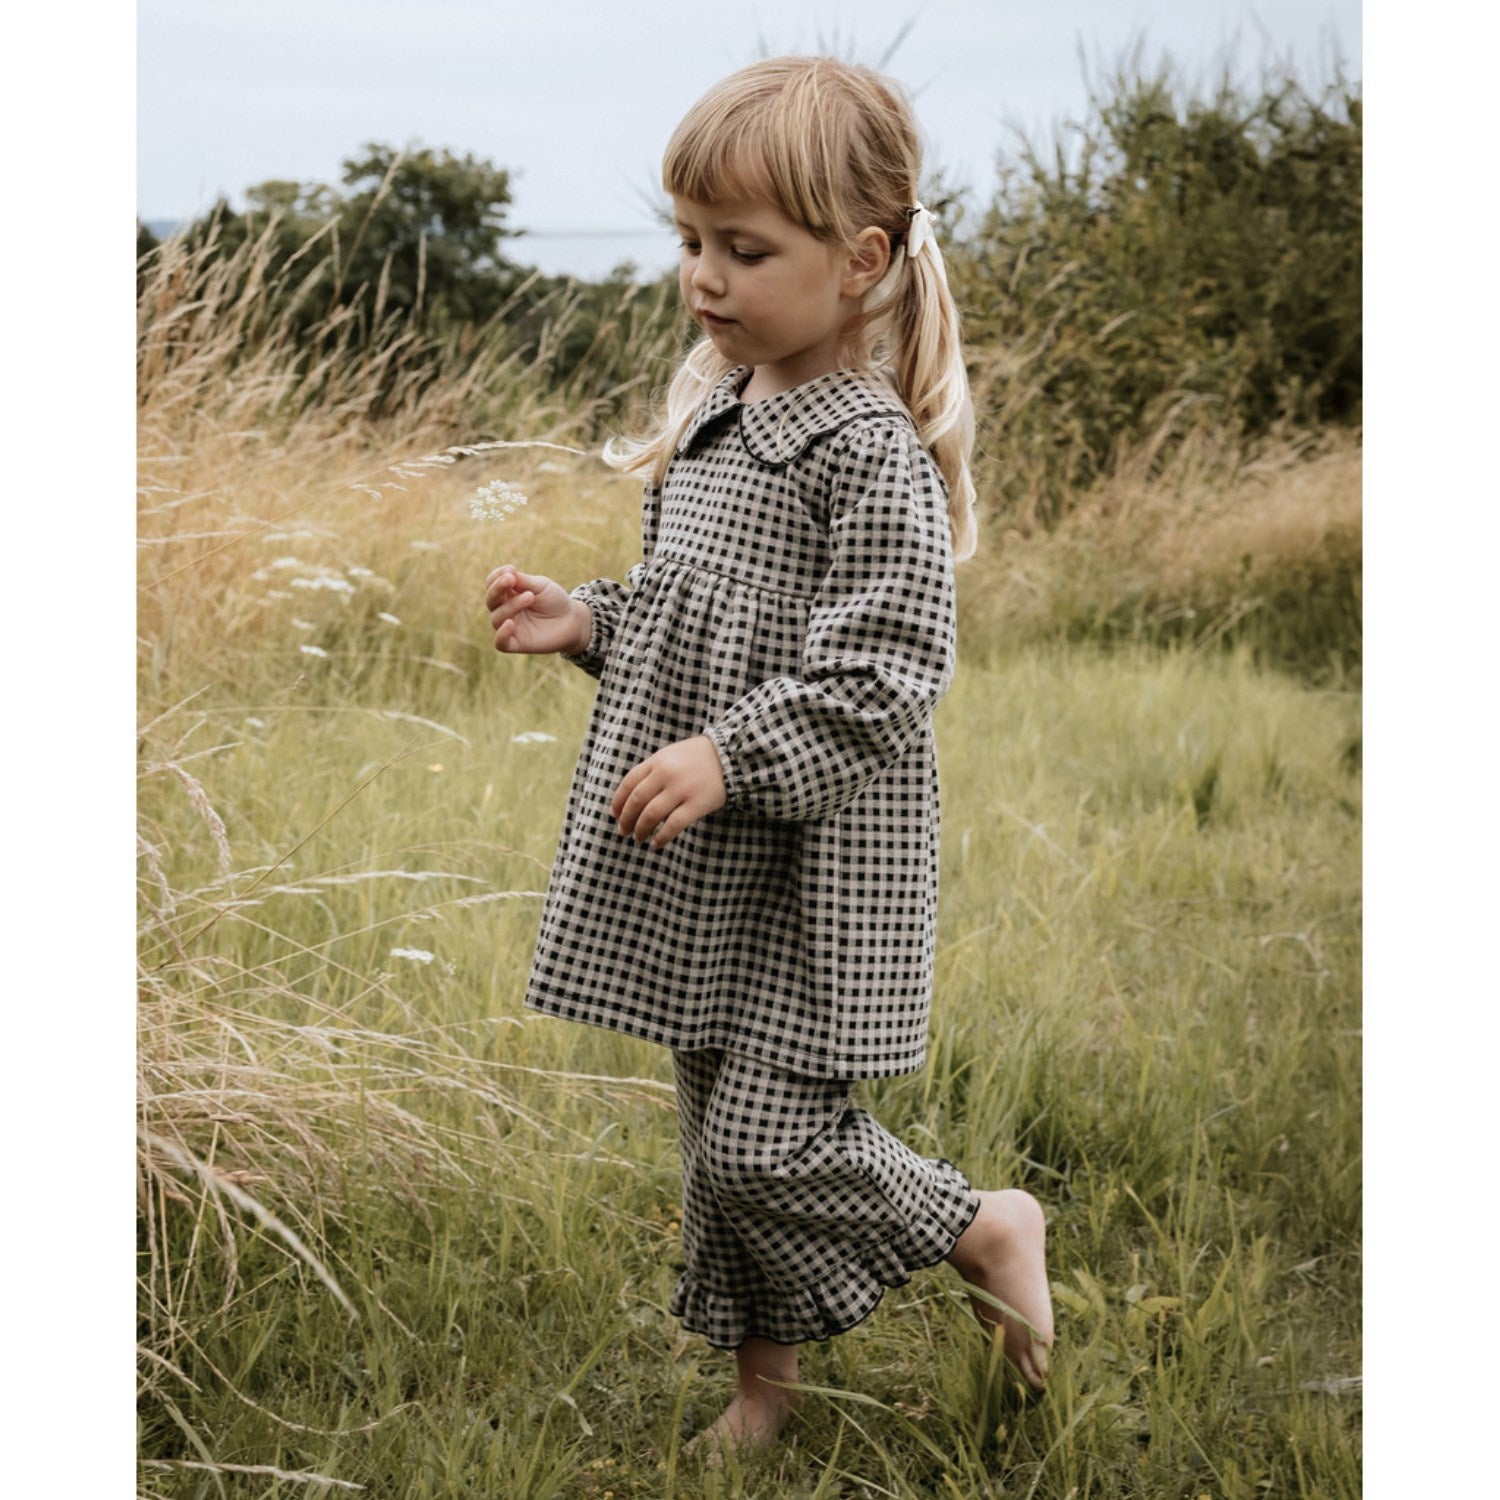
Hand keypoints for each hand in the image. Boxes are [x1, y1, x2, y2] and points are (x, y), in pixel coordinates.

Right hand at [485, 564, 591, 654]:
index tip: (511, 569)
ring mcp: (509, 627)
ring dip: (511, 606)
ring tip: (530, 596)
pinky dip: (501, 634)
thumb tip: (506, 573)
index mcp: (507, 594)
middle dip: (498, 588)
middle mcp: (504, 610)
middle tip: (511, 579)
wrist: (572, 620)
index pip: (491, 584)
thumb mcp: (540, 586)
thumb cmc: (554, 600)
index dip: (496, 576)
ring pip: (496, 618)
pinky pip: (500, 643)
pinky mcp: (516, 644)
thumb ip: (521, 581)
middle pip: (490, 600)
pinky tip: (510, 623)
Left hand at [611, 736, 726, 849]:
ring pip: (651, 815)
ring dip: (641, 830)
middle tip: (623, 831)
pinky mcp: (697, 804)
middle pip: (637, 801)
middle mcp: (666, 774)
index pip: (629, 783)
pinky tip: (656, 844)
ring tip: (639, 839)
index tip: (614, 815)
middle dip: (627, 819)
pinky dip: (662, 837)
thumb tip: (630, 799)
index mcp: (657, 761)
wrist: (730, 756)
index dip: (618, 802)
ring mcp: (682, 789)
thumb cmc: (697, 758)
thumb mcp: (671, 756)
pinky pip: (673, 825)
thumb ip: (652, 772)